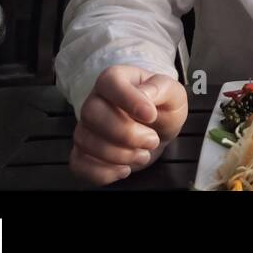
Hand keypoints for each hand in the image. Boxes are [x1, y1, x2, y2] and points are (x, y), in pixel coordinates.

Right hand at [68, 64, 187, 185]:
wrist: (158, 129)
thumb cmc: (162, 107)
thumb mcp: (173, 93)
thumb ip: (163, 88)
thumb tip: (146, 94)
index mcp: (115, 79)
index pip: (109, 82)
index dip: (129, 100)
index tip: (151, 115)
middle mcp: (95, 101)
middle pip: (92, 114)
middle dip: (126, 134)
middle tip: (151, 140)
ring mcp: (86, 127)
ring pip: (86, 141)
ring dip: (120, 155)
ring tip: (143, 153)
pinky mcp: (83, 152)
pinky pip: (79, 165)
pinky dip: (103, 172)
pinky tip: (124, 169)